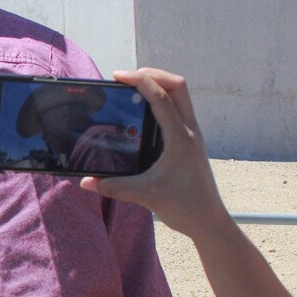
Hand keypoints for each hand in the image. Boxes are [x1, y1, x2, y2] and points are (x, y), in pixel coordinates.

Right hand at [77, 68, 232, 237]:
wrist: (209, 221)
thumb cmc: (184, 207)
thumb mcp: (145, 196)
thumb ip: (113, 187)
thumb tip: (86, 182)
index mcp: (180, 139)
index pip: (161, 97)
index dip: (139, 81)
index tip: (118, 76)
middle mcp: (189, 131)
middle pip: (177, 85)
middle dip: (152, 74)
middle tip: (127, 77)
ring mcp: (191, 135)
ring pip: (180, 95)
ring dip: (159, 84)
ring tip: (134, 87)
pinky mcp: (189, 141)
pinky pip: (178, 109)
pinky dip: (162, 100)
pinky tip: (144, 111)